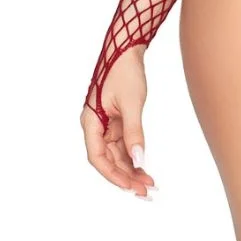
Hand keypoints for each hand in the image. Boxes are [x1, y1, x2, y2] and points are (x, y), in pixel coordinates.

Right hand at [80, 45, 157, 198]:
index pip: (98, 157)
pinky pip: (123, 144)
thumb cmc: (125, 71)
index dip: (113, 175)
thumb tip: (140, 160)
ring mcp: (105, 124)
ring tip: (150, 184)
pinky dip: (134, 156)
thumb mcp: (132, 103)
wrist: (127, 48)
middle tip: (147, 192)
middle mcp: (95, 125)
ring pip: (116, 154)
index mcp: (90, 121)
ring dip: (131, 169)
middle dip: (126, 177)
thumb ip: (135, 132)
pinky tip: (145, 167)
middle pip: (108, 160)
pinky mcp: (116, 120)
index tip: (131, 187)